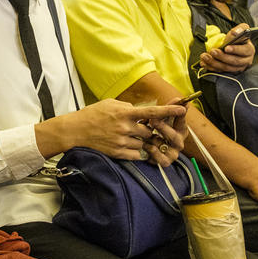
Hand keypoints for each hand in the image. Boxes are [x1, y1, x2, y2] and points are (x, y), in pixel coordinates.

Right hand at [61, 99, 186, 165]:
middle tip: (134, 128)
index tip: (183, 109)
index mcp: (124, 113)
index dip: (169, 111)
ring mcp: (121, 142)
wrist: (74, 131)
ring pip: (142, 143)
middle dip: (145, 130)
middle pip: (149, 131)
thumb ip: (128, 107)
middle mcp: (125, 127)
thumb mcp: (110, 104)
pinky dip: (134, 151)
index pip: (152, 112)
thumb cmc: (92, 115)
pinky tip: (123, 145)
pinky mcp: (118, 153)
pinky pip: (136, 154)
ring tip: (123, 136)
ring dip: (138, 141)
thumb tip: (142, 111)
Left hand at [199, 24, 254, 72]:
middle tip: (212, 51)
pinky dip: (211, 67)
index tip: (226, 48)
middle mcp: (245, 61)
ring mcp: (238, 68)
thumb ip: (240, 29)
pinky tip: (204, 63)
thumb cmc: (238, 38)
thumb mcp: (241, 30)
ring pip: (226, 68)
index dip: (235, 49)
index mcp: (249, 50)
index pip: (244, 51)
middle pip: (234, 61)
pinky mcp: (229, 72)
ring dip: (214, 63)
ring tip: (205, 56)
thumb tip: (235, 32)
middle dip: (222, 57)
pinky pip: (220, 71)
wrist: (234, 45)